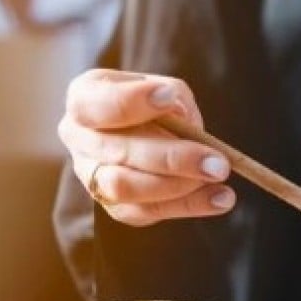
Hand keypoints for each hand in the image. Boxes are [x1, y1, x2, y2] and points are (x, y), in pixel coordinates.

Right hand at [58, 69, 234, 225]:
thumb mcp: (162, 88)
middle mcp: (79, 140)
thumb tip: (185, 123)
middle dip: (172, 157)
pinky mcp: (116, 206)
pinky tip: (221, 198)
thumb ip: (171, 97)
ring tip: (218, 175)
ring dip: (178, 185)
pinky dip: (189, 206)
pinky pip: (148, 211)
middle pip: (117, 152)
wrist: (145, 133)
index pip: (94, 104)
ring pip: (127, 188)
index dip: (130, 101)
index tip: (169, 97)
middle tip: (218, 162)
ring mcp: (92, 177)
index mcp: (83, 100)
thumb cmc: (153, 105)